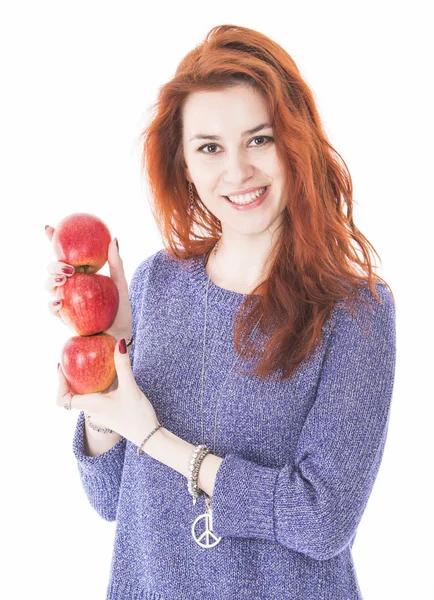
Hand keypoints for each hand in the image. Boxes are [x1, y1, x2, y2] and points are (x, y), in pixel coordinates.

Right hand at [45, 225, 131, 341]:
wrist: (119, 335)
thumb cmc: (120, 310)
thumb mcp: (121, 285)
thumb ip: (116, 264)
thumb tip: (114, 239)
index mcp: (82, 273)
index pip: (65, 254)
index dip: (54, 240)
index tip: (50, 227)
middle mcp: (70, 284)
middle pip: (53, 269)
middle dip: (54, 264)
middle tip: (68, 268)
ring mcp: (65, 300)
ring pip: (49, 285)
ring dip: (51, 281)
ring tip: (63, 281)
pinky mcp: (63, 317)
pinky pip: (53, 309)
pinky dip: (52, 304)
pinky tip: (60, 302)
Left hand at [56, 338, 159, 445]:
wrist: (149, 437)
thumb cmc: (137, 416)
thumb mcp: (130, 388)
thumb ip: (123, 366)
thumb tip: (119, 344)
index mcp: (91, 405)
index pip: (62, 400)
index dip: (58, 384)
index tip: (62, 368)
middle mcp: (92, 410)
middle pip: (70, 396)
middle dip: (68, 379)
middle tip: (70, 362)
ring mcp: (100, 413)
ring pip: (83, 397)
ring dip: (80, 383)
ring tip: (84, 366)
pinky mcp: (109, 412)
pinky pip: (94, 398)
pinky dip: (93, 386)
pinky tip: (104, 376)